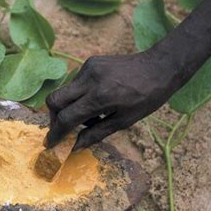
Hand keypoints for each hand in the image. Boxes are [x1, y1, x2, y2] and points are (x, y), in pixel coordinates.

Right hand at [45, 51, 180, 149]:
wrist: (159, 66)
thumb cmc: (147, 98)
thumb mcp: (124, 121)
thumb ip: (96, 134)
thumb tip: (75, 147)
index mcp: (101, 97)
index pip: (67, 117)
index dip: (56, 133)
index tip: (50, 144)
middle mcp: (89, 80)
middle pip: (54, 100)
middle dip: (54, 118)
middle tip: (64, 128)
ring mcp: (88, 68)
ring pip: (64, 92)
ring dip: (70, 107)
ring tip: (92, 115)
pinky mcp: (89, 62)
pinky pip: (75, 83)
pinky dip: (79, 96)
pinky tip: (97, 100)